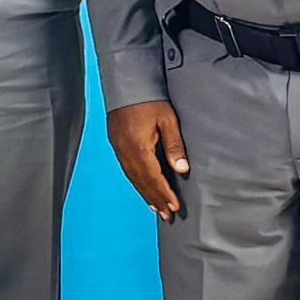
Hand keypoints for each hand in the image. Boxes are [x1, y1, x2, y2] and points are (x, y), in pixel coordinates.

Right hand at [107, 100, 189, 219]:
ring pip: (133, 178)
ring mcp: (119, 149)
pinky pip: (127, 170)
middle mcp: (126, 152)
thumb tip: (182, 170)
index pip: (153, 177)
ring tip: (157, 208)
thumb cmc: (149, 99)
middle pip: (142, 182)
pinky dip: (137, 183)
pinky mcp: (117, 145)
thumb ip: (174, 146)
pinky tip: (143, 188)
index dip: (164, 194)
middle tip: (167, 215)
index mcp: (139, 147)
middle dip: (156, 200)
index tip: (174, 207)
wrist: (126, 84)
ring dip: (146, 194)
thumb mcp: (168, 120)